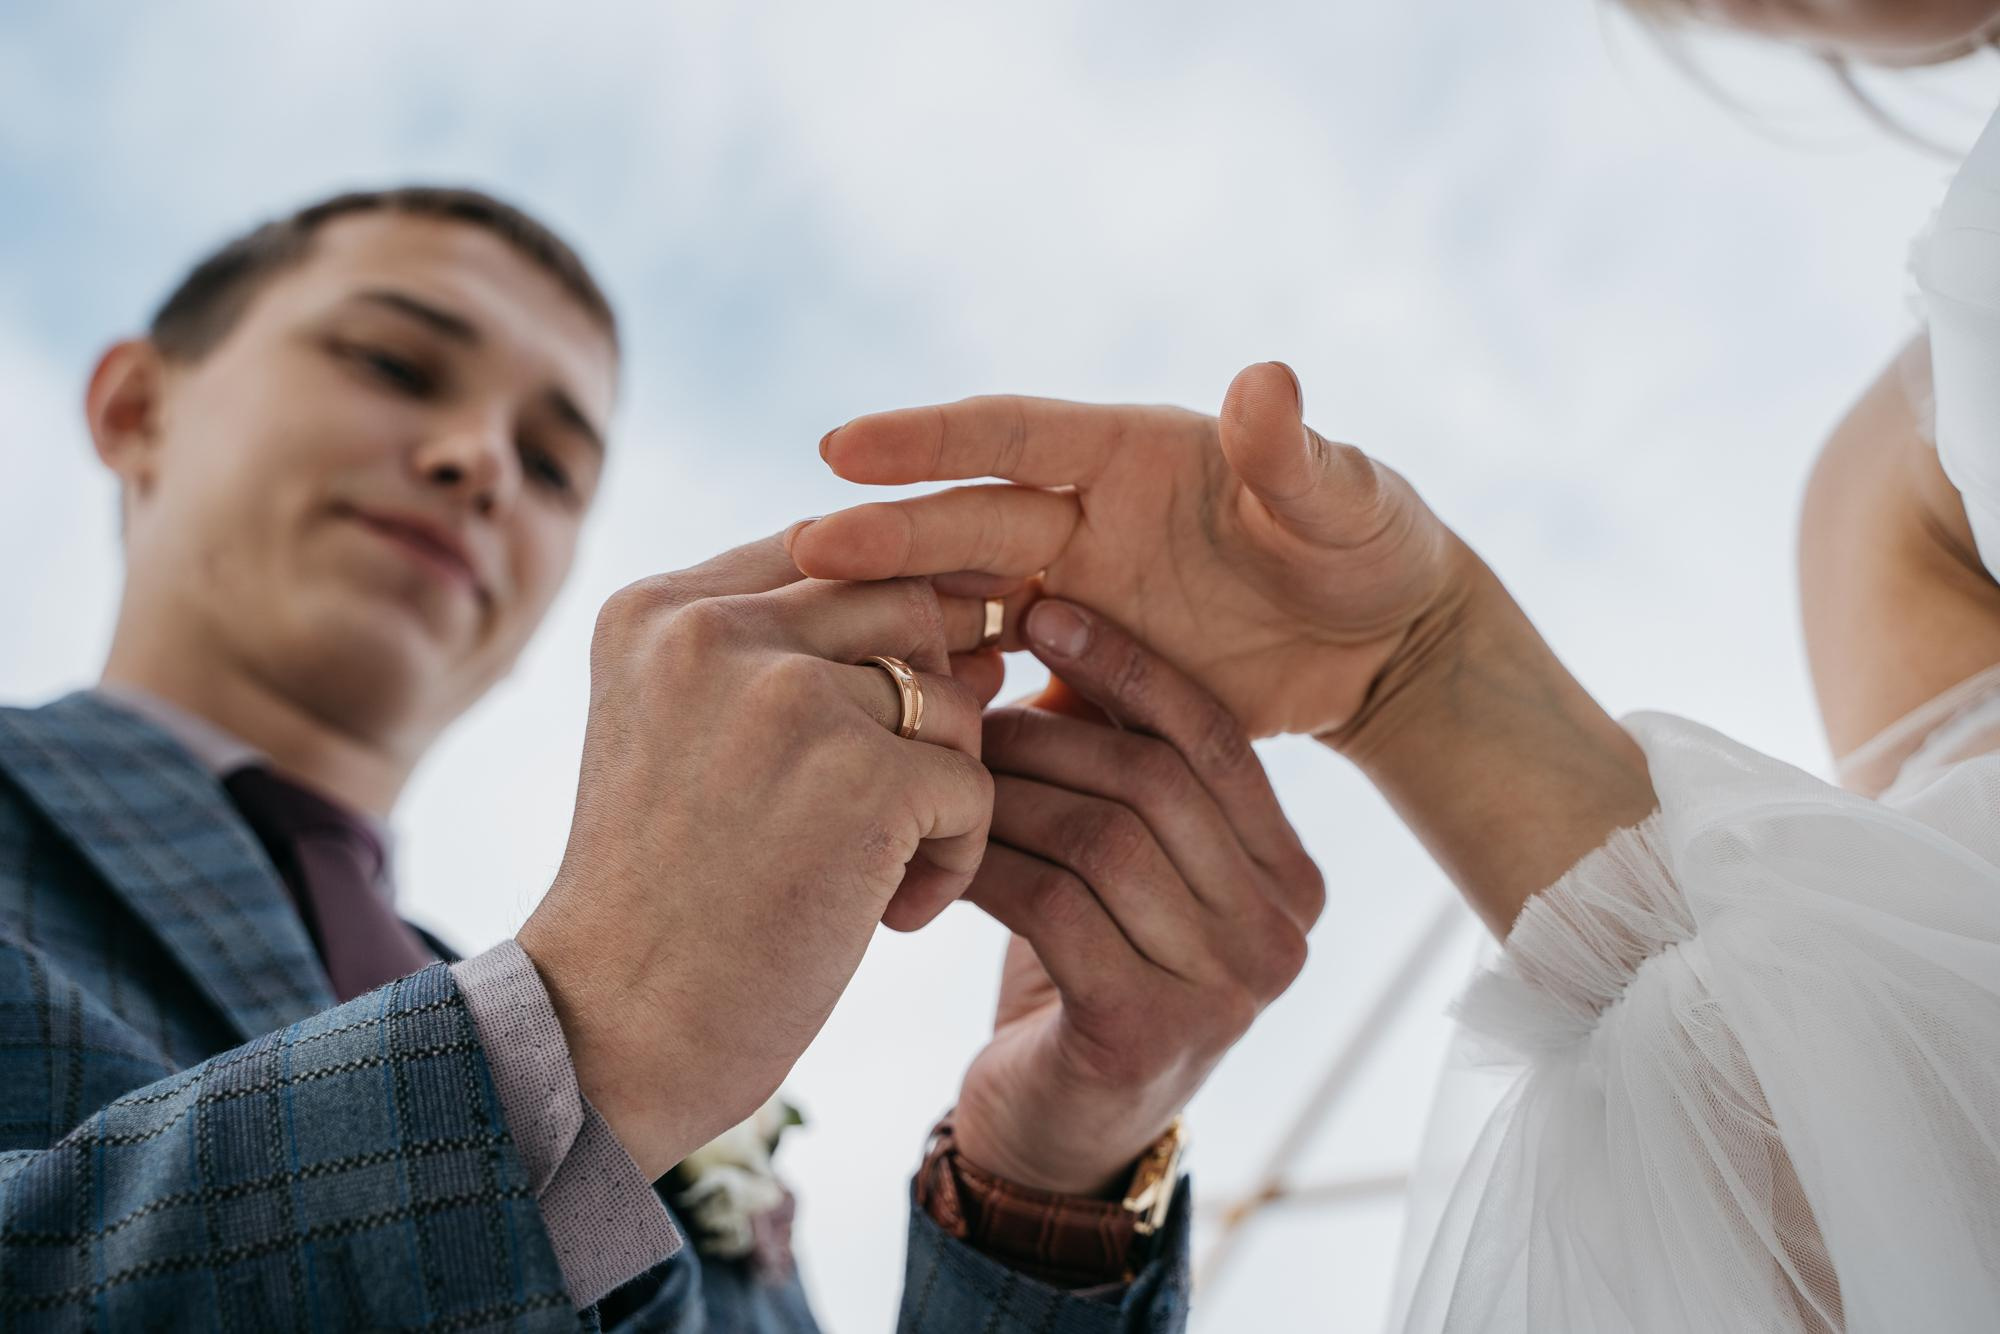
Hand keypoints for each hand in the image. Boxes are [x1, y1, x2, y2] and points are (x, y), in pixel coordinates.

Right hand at [516, 534, 1000, 1179]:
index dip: (890, 622)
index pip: (829, 548)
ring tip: (885, 871)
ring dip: (945, 786)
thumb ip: (797, 658)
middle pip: (905, 602)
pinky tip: (892, 915)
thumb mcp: (691, 741)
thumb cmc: (669, 901)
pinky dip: (954, 857)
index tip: (889, 717)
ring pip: (950, 695)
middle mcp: (713, 630)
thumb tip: (982, 621)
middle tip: (905, 796)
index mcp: (659, 610)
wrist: (611, 1037)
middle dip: (933, 698)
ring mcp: (787, 698)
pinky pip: (973, 783)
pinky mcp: (859, 778)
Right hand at [791, 362, 1469, 739]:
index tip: (841, 447)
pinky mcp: (1083, 671)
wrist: (1379, 640)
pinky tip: (898, 737)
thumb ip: (1290, 455)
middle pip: (969, 525)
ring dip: (900, 618)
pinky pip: (1005, 688)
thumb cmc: (1369, 545)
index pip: (1011, 434)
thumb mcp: (1343, 501)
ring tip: (817, 642)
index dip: (929, 440)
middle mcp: (1083, 520)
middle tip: (803, 554)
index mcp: (1126, 456)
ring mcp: (1076, 597)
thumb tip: (1264, 382)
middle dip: (888, 536)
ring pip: (966, 605)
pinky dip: (958, 707)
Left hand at [951, 598, 1323, 1195]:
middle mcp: (1280, 935)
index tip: (1045, 610)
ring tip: (942, 776)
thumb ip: (1119, 755)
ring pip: (1103, 838)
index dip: (1128, 665)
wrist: (1057, 1131)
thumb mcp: (1120, 856)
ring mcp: (1225, 990)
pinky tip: (938, 851)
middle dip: (1047, 733)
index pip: (1217, 739)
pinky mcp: (1147, 1031)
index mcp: (1291, 878)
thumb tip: (1061, 608)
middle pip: (1157, 783)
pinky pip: (1054, 904)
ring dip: (1006, 795)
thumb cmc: (1085, 967)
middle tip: (961, 712)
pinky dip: (985, 862)